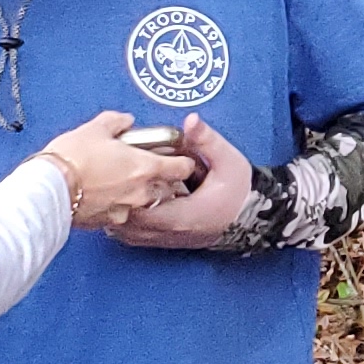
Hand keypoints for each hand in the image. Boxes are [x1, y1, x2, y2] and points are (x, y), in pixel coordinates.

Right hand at [35, 112, 201, 228]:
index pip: (183, 168)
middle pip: (165, 188)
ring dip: (137, 192)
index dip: (183, 161)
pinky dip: (117, 204)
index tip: (177, 156)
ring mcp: (126, 210)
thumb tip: (124, 120)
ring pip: (143, 202)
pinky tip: (102, 193)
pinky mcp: (108, 221)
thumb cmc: (72, 160)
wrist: (48, 190)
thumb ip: (116, 122)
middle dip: (158, 178)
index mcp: (146, 168)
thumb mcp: (95, 129)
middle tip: (141, 166)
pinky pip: (121, 212)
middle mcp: (141, 193)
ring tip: (118, 180)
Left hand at [114, 115, 254, 249]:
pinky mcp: (171, 242)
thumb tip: (190, 121)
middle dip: (115, 205)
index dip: (126, 195)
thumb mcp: (228, 161)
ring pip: (130, 236)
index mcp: (184, 214)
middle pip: (129, 226)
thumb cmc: (240, 191)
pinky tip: (121, 209)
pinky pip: (139, 240)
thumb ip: (207, 141)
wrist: (254, 218)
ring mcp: (170, 240)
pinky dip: (126, 226)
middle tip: (109, 183)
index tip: (121, 175)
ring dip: (118, 217)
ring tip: (111, 195)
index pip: (142, 211)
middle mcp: (173, 232)